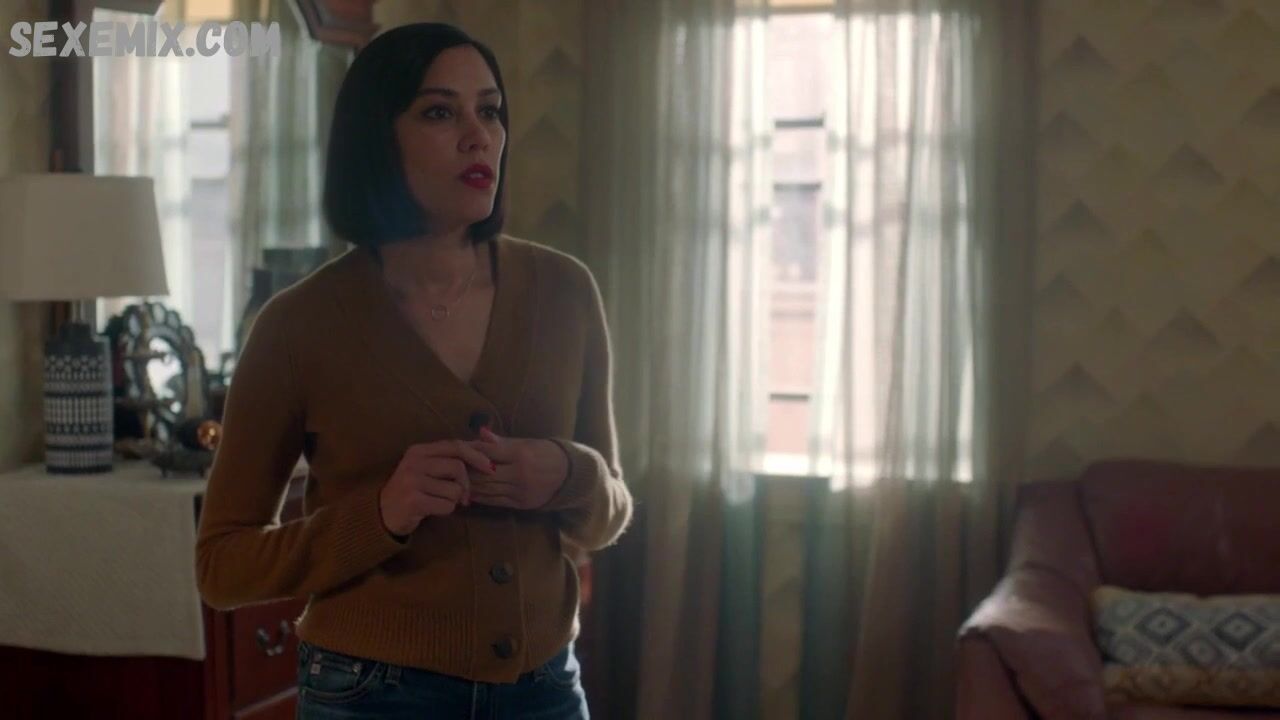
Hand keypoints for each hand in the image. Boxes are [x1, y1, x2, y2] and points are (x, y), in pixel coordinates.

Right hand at [379, 440, 495, 536]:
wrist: (381, 513)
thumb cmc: (410, 489)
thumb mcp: (424, 468)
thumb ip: (448, 458)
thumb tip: (485, 454)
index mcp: (419, 450)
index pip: (455, 446)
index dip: (476, 455)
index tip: (490, 468)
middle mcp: (414, 462)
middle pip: (458, 467)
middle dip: (466, 484)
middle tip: (464, 496)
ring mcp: (412, 481)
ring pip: (454, 489)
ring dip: (454, 500)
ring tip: (440, 501)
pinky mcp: (414, 500)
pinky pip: (447, 505)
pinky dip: (446, 510)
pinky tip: (433, 509)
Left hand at [467, 427, 568, 509]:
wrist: (569, 475)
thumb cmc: (546, 453)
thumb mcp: (527, 442)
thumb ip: (502, 442)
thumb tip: (480, 433)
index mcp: (520, 454)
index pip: (488, 452)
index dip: (471, 451)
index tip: (459, 450)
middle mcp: (519, 474)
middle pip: (484, 474)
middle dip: (467, 471)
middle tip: (453, 468)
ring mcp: (520, 491)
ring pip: (487, 489)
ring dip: (471, 486)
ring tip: (457, 481)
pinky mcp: (521, 504)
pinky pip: (495, 501)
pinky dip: (481, 497)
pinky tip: (471, 493)